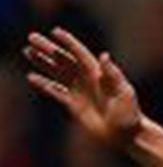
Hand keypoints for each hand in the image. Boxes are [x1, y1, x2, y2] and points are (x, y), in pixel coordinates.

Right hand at [23, 29, 141, 148]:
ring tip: (27, 51)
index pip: (80, 54)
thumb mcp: (124, 93)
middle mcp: (86, 79)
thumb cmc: (129, 114)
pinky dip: (44, 85)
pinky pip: (56, 92)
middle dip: (48, 48)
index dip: (68, 42)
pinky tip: (31, 77)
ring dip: (42, 62)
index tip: (55, 31)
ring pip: (57, 72)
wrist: (126, 135)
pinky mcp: (74, 105)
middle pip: (64, 60)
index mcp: (99, 74)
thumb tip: (104, 55)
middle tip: (32, 37)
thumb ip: (113, 74)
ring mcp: (79, 91)